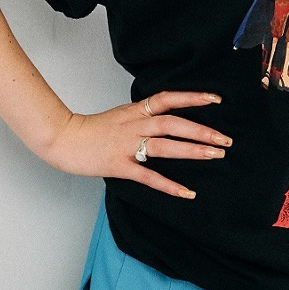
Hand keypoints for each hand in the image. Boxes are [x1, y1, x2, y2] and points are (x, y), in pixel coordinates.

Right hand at [42, 90, 229, 199]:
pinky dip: (169, 185)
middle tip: (225, 139)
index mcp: (136, 111)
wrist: (63, 138)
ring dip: (192, 150)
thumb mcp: (121, 114)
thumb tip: (167, 116)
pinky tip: (187, 192)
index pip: (168, 98)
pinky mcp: (119, 166)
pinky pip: (148, 176)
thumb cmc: (92, 129)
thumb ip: (143, 115)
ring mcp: (127, 145)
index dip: (193, 97)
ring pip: (165, 146)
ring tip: (215, 156)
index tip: (216, 99)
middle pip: (174, 123)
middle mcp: (135, 125)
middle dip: (202, 131)